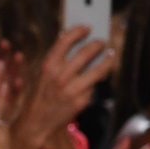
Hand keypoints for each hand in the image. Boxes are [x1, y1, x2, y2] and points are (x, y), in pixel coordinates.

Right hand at [12, 28, 110, 148]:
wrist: (38, 122)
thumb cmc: (41, 93)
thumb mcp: (41, 73)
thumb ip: (56, 58)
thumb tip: (70, 38)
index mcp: (47, 66)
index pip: (64, 41)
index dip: (77, 31)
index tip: (87, 27)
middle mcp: (60, 76)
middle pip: (85, 53)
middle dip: (97, 45)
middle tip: (102, 41)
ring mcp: (72, 89)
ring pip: (98, 69)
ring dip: (108, 59)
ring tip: (111, 53)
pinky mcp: (81, 100)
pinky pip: (95, 84)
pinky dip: (100, 76)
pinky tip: (103, 71)